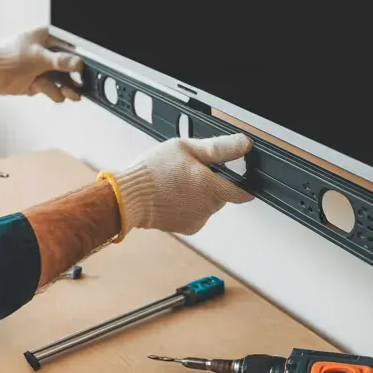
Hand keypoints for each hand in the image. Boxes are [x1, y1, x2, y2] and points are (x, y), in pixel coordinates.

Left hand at [0, 28, 83, 101]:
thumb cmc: (8, 56)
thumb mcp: (38, 57)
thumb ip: (60, 61)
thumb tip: (78, 63)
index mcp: (47, 38)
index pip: (70, 47)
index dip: (79, 58)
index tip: (86, 68)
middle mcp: (46, 53)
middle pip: (68, 66)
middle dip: (75, 77)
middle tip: (83, 85)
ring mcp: (41, 68)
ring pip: (61, 80)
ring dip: (67, 88)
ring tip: (72, 94)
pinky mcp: (36, 83)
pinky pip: (51, 89)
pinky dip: (53, 93)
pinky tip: (55, 94)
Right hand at [110, 135, 253, 235]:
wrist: (127, 197)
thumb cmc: (153, 171)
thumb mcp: (187, 148)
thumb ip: (219, 147)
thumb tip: (244, 144)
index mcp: (211, 188)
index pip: (242, 192)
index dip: (244, 183)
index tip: (242, 180)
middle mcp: (208, 208)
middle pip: (222, 194)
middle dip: (212, 183)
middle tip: (191, 171)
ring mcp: (197, 220)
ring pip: (209, 204)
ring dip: (200, 194)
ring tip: (177, 182)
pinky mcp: (187, 228)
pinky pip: (196, 214)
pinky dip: (189, 206)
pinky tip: (173, 195)